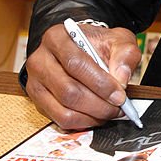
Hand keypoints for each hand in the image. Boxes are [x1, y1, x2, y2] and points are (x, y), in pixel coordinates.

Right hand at [25, 23, 141, 129]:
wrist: (83, 49)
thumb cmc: (98, 45)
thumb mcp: (118, 40)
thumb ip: (125, 55)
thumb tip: (121, 78)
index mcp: (57, 38)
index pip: (75, 64)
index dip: (100, 83)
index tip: (120, 95)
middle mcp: (40, 60)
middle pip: (68, 90)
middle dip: (98, 105)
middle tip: (119, 108)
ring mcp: (35, 82)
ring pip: (63, 110)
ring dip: (92, 116)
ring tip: (110, 112)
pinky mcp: (38, 101)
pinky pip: (60, 120)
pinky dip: (83, 123)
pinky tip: (97, 116)